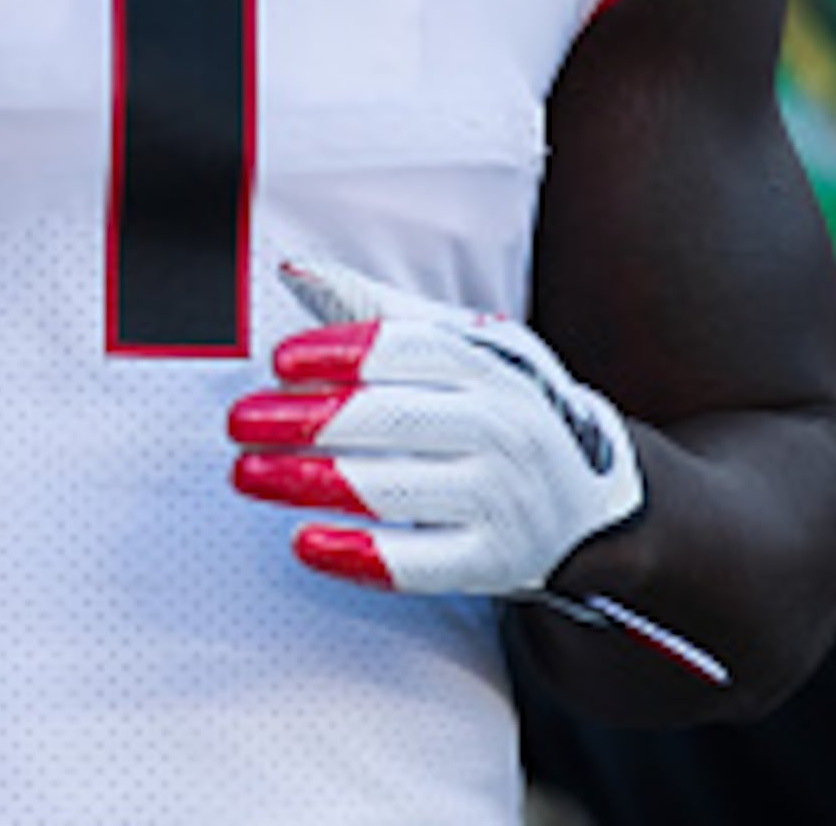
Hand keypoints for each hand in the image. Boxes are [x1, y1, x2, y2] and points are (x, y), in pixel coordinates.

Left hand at [227, 257, 643, 600]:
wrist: (596, 501)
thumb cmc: (505, 410)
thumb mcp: (463, 348)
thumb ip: (377, 311)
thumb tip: (296, 272)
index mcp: (488, 368)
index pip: (409, 350)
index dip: (340, 352)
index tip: (279, 362)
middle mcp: (500, 430)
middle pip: (391, 421)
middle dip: (304, 421)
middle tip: (239, 423)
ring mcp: (501, 499)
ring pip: (394, 491)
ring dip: (309, 483)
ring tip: (248, 474)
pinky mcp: (494, 560)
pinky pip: (420, 563)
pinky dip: (359, 557)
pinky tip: (305, 542)